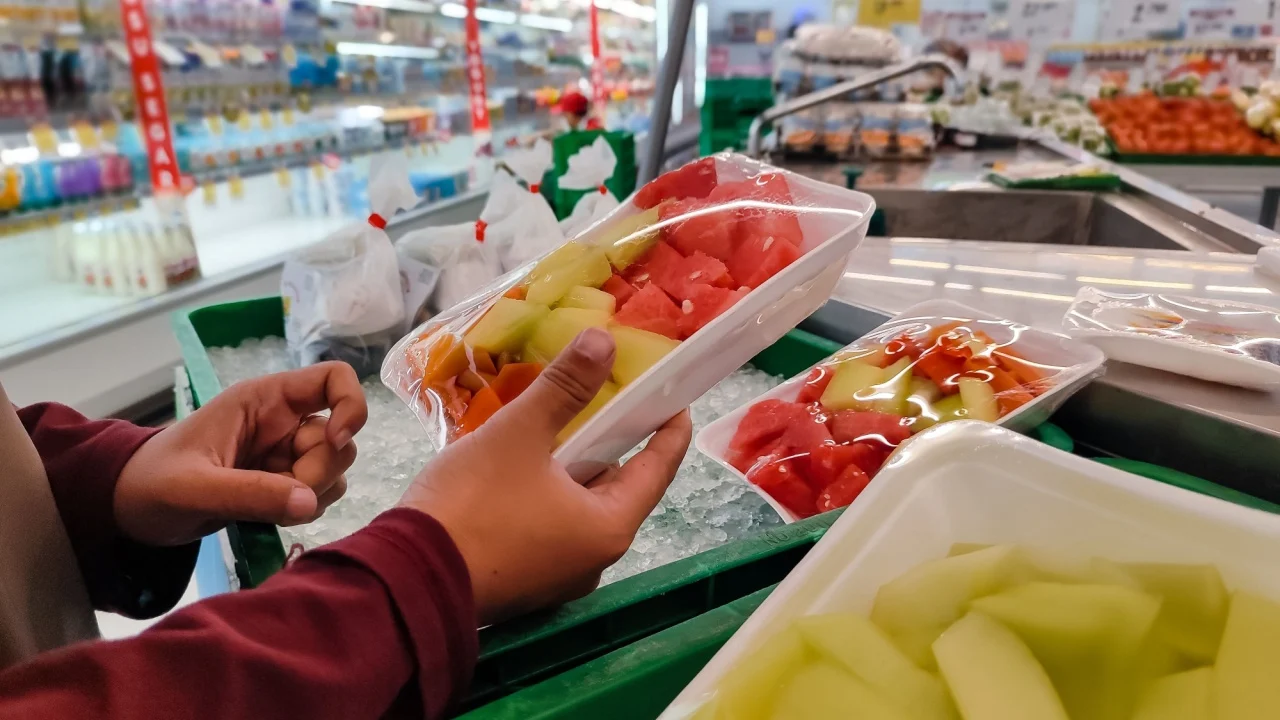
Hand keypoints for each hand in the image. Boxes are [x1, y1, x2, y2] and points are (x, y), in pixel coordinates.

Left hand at [115, 362, 368, 545]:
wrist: (128, 511)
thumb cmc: (150, 484)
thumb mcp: (192, 488)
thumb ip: (249, 493)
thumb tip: (309, 501)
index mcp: (264, 400)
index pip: (334, 378)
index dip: (350, 406)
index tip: (334, 443)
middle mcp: (283, 422)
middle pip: (340, 437)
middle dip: (319, 471)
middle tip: (282, 495)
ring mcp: (285, 454)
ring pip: (333, 469)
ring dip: (311, 494)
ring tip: (264, 507)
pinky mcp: (282, 484)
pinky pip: (318, 494)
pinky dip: (303, 509)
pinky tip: (266, 516)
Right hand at [399, 328, 692, 623]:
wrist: (404, 579)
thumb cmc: (472, 505)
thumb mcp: (520, 434)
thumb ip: (565, 386)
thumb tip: (602, 341)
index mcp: (609, 527)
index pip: (659, 469)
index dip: (669, 428)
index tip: (674, 397)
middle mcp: (595, 559)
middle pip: (618, 488)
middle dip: (611, 443)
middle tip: (601, 398)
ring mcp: (559, 577)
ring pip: (580, 507)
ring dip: (573, 468)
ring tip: (555, 425)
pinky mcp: (526, 582)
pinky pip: (552, 527)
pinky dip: (548, 494)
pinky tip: (523, 466)